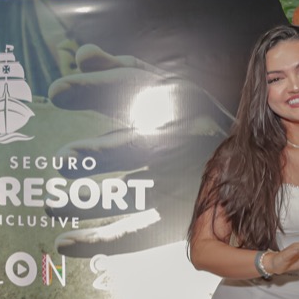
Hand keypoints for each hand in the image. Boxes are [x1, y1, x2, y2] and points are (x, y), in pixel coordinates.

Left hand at [47, 44, 230, 255]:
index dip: (95, 89)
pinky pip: (136, 233)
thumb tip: (82, 55)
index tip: (56, 93)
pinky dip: (101, 242)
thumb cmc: (187, 116)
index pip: (132, 91)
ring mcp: (176, 183)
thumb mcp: (161, 85)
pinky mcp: (172, 217)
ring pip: (135, 196)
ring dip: (94, 203)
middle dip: (101, 154)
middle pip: (137, 147)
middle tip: (64, 161)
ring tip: (53, 204)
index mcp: (173, 104)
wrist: (244, 158)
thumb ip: (118, 71)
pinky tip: (64, 242)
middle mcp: (177, 143)